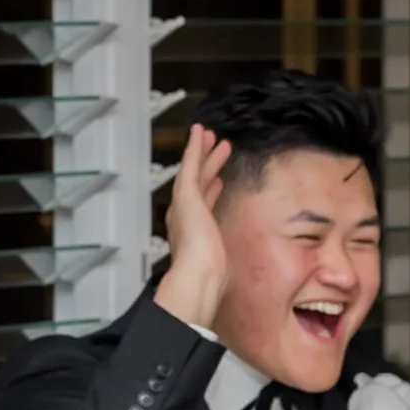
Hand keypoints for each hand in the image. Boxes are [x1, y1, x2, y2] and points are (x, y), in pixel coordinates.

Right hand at [153, 124, 231, 328]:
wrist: (199, 274)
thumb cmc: (208, 276)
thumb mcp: (219, 263)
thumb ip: (220, 258)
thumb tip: (226, 268)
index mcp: (191, 232)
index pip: (203, 205)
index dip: (211, 190)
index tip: (218, 180)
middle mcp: (184, 216)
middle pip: (197, 183)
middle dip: (206, 166)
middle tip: (214, 149)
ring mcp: (184, 203)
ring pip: (193, 170)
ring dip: (201, 152)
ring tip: (209, 136)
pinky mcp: (186, 194)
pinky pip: (190, 164)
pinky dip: (194, 148)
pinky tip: (199, 134)